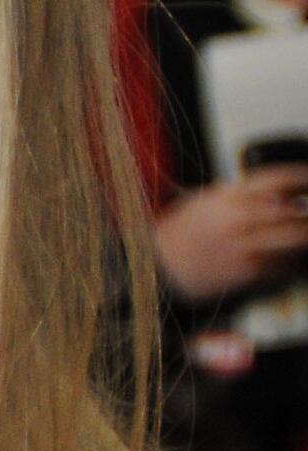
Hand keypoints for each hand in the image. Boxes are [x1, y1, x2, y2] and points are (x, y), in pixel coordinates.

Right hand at [154, 171, 307, 305]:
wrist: (157, 271)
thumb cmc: (177, 236)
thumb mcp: (202, 202)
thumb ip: (237, 193)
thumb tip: (275, 191)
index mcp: (226, 198)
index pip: (277, 180)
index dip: (303, 177)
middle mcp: (237, 220)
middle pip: (293, 209)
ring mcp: (243, 248)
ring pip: (295, 238)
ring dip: (306, 236)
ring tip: (305, 234)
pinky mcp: (245, 273)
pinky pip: (283, 265)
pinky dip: (295, 262)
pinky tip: (296, 259)